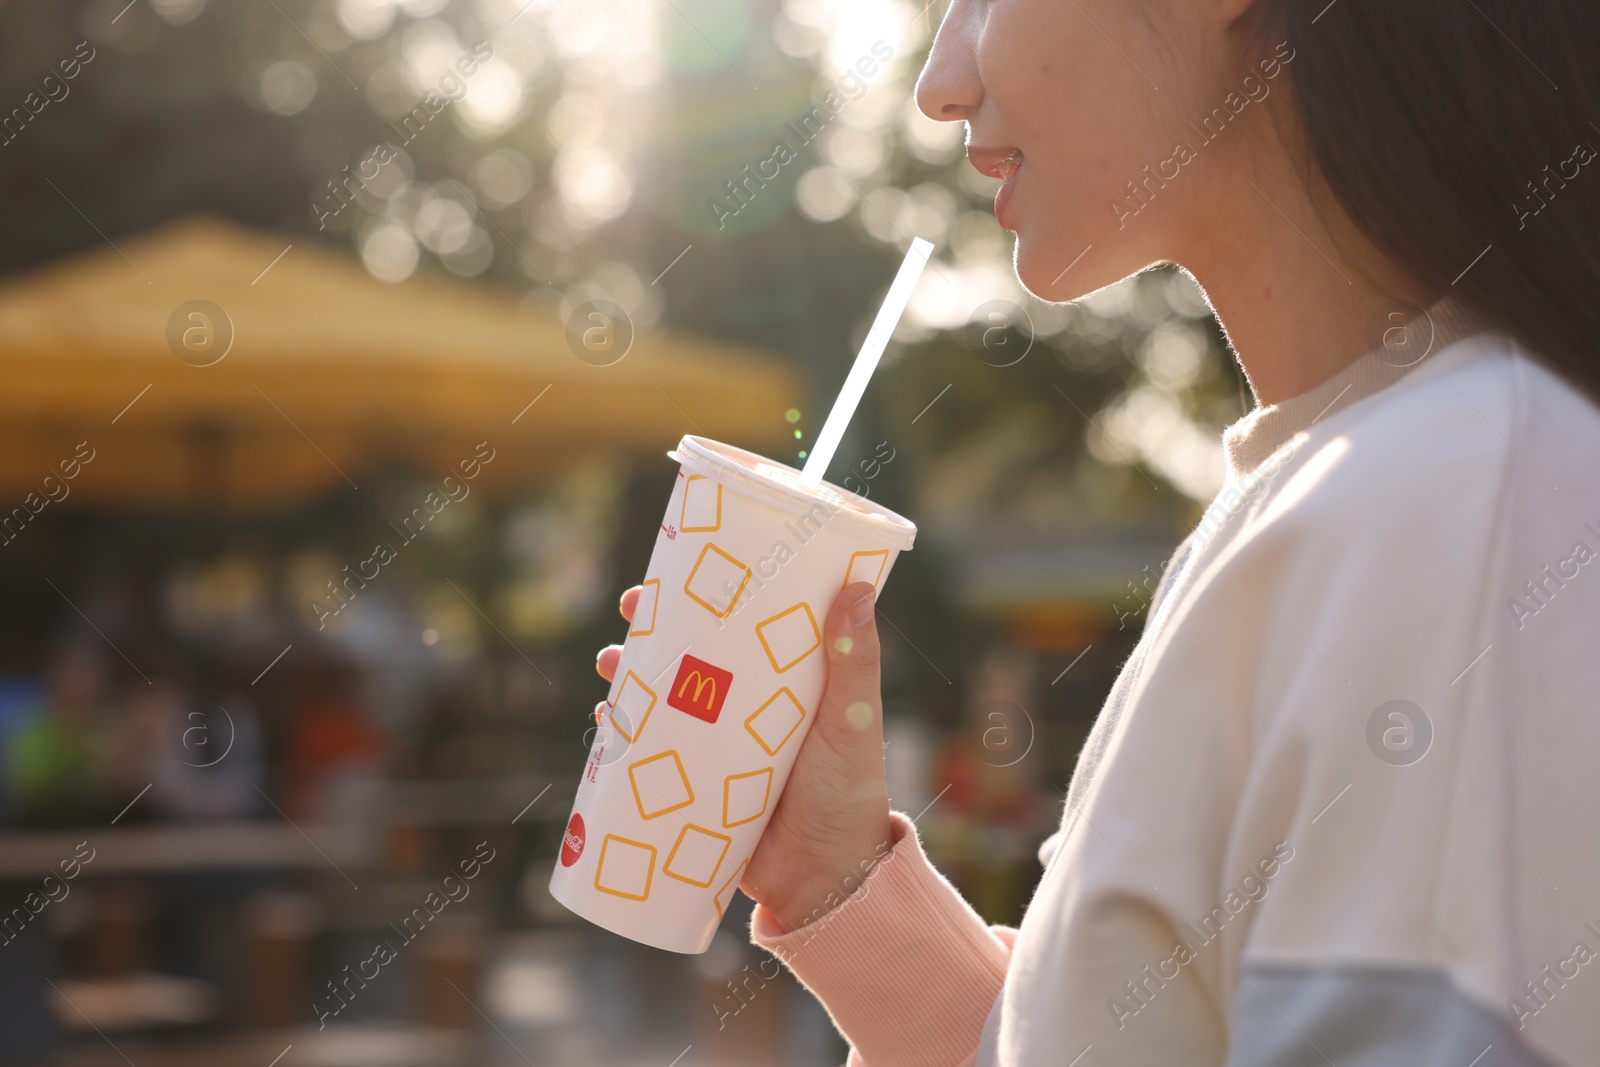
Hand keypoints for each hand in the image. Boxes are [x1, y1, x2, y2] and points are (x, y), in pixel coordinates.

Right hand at [597, 581, 892, 930]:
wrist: (825, 878)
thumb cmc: (849, 793)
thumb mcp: (852, 721)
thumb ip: (855, 663)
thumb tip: (857, 588)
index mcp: (788, 681)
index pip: (748, 622)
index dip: (715, 592)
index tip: (686, 566)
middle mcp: (750, 706)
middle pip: (696, 653)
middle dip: (659, 627)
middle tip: (632, 607)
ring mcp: (720, 744)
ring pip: (667, 697)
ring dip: (633, 675)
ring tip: (611, 662)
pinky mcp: (697, 782)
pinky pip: (653, 751)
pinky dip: (627, 733)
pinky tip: (607, 721)